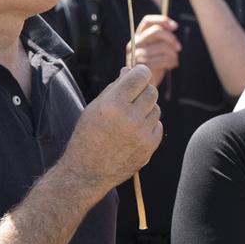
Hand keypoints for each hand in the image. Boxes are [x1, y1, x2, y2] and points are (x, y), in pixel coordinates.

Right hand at [61, 65, 161, 191]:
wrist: (86, 173)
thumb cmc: (87, 136)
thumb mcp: (94, 108)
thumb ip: (114, 87)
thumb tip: (130, 70)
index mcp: (113, 104)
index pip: (140, 76)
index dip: (141, 71)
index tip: (139, 72)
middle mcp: (130, 118)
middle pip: (152, 91)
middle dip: (143, 90)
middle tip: (132, 96)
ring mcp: (142, 134)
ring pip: (156, 108)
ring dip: (146, 109)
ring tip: (128, 118)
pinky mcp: (150, 147)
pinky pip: (158, 126)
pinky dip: (148, 125)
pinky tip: (133, 132)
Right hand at [128, 15, 180, 85]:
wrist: (143, 87)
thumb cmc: (153, 66)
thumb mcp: (156, 50)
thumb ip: (161, 39)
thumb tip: (173, 26)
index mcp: (138, 37)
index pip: (147, 21)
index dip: (162, 20)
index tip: (175, 26)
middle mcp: (134, 44)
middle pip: (156, 31)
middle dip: (171, 38)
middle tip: (179, 47)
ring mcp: (137, 55)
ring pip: (162, 46)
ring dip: (173, 54)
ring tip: (174, 60)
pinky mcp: (142, 67)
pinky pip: (163, 59)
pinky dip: (172, 62)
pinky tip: (172, 65)